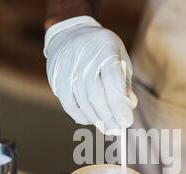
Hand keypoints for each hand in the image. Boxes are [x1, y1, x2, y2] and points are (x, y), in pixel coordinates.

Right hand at [44, 16, 136, 134]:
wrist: (69, 34)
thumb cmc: (101, 49)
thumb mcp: (119, 57)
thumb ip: (124, 82)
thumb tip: (129, 106)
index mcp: (105, 50)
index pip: (112, 82)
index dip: (119, 105)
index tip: (126, 121)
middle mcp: (84, 60)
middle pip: (97, 97)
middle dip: (110, 117)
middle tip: (118, 129)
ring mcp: (68, 71)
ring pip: (83, 104)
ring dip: (98, 120)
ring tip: (108, 128)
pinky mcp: (57, 81)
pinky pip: (70, 106)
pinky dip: (83, 117)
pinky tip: (93, 120)